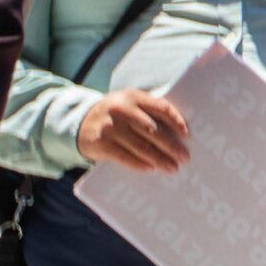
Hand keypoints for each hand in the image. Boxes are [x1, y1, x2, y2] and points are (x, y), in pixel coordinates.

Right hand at [76, 88, 190, 171]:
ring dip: (159, 158)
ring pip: (141, 145)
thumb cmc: (115, 115)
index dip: (177, 122)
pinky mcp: (100, 143)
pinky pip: (124, 156)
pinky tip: (151, 168)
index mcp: (134, 97)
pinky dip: (138, 163)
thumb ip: (148, 112)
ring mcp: (110, 126)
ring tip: (172, 167)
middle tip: (185, 158)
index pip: (161, 108)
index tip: (187, 136)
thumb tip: (179, 134)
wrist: (79, 122)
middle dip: (171, 146)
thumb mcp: (129, 105)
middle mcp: (122, 109)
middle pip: (153, 130)